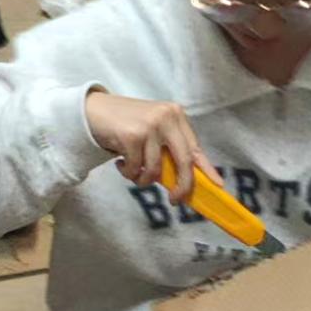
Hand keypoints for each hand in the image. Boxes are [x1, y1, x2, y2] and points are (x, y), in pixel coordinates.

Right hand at [85, 91, 221, 202]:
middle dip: (182, 185)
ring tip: (131, 171)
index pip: (195, 147)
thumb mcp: (153, 130)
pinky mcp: (132, 135)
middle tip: (175, 200)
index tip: (217, 185)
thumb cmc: (126, 124)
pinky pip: (136, 169)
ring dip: (142, 179)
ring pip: (155, 170)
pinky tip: (119, 162)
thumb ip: (169, 148)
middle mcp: (166, 117)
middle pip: (184, 161)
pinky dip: (127, 173)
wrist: (93, 111)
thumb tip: (184, 180)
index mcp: (176, 115)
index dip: (207, 169)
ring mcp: (149, 126)